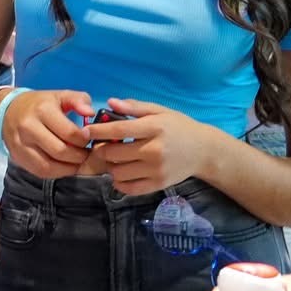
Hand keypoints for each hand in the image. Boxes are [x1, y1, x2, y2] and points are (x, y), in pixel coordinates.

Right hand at [0, 88, 96, 178]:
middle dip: (79, 156)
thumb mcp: (61, 95)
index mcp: (42, 110)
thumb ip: (80, 100)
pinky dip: (56, 172)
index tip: (89, 138)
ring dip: (68, 168)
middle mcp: (29, 128)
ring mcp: (21, 144)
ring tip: (76, 162)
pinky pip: (40, 171)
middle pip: (60, 151)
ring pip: (49, 166)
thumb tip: (90, 113)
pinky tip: (63, 166)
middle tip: (85, 153)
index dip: (84, 139)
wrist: (9, 110)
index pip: (69, 132)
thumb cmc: (40, 104)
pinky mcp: (17, 156)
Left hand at [82, 98, 216, 194]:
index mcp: (155, 128)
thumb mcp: (160, 111)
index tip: (85, 131)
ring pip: (118, 172)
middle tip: (102, 146)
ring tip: (115, 159)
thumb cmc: (179, 127)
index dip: (98, 131)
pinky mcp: (158, 184)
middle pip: (114, 153)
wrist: (204, 151)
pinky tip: (121, 173)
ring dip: (110, 166)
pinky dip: (119, 182)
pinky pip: (129, 188)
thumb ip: (134, 107)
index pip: (119, 130)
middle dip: (102, 149)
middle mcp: (155, 150)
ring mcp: (157, 170)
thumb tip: (110, 102)